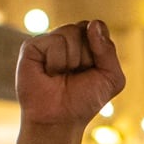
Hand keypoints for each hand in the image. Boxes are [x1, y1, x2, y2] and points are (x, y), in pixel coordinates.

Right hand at [15, 20, 125, 143]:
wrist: (59, 120)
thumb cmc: (84, 100)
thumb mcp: (111, 78)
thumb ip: (109, 51)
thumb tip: (93, 24)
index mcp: (86, 42)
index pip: (98, 27)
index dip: (99, 49)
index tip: (93, 70)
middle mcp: (66, 38)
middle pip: (84, 28)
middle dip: (86, 56)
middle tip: (75, 75)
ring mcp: (48, 41)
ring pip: (69, 33)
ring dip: (71, 61)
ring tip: (60, 76)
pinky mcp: (31, 46)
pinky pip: (54, 41)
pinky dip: (56, 62)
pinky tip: (48, 73)